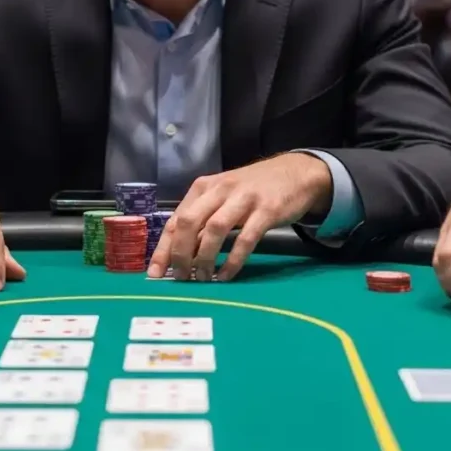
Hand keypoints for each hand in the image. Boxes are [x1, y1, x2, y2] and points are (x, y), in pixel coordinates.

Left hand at [147, 153, 331, 281]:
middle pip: (190, 222)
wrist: (296, 172)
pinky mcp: (267, 210)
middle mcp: (220, 189)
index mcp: (204, 187)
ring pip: (214, 229)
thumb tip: (179, 251)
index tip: (154, 272)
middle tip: (179, 277)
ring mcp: (244, 199)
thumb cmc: (253, 188)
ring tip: (201, 278)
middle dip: (179, 253)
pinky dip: (233, 260)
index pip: (176, 219)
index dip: (163, 247)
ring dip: (204, 257)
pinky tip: (225, 275)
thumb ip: (203, 217)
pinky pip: (246, 239)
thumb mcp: (222, 195)